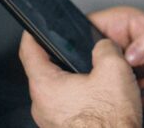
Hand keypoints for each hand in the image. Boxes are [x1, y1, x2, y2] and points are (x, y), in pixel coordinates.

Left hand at [19, 32, 141, 127]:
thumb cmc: (110, 123)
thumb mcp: (114, 69)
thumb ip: (105, 48)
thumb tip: (104, 46)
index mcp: (45, 86)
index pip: (28, 50)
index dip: (33, 33)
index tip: (34, 26)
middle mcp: (43, 106)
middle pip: (50, 71)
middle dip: (71, 59)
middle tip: (88, 51)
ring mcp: (54, 121)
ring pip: (65, 91)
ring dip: (85, 82)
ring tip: (108, 79)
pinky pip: (75, 107)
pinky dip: (90, 99)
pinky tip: (110, 100)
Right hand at [89, 7, 143, 84]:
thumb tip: (132, 54)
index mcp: (119, 22)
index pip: (85, 26)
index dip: (82, 41)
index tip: (94, 57)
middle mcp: (115, 41)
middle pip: (89, 54)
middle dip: (100, 67)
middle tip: (123, 74)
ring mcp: (118, 61)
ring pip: (99, 74)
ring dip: (115, 82)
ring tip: (141, 82)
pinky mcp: (123, 79)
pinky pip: (113, 88)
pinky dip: (125, 94)